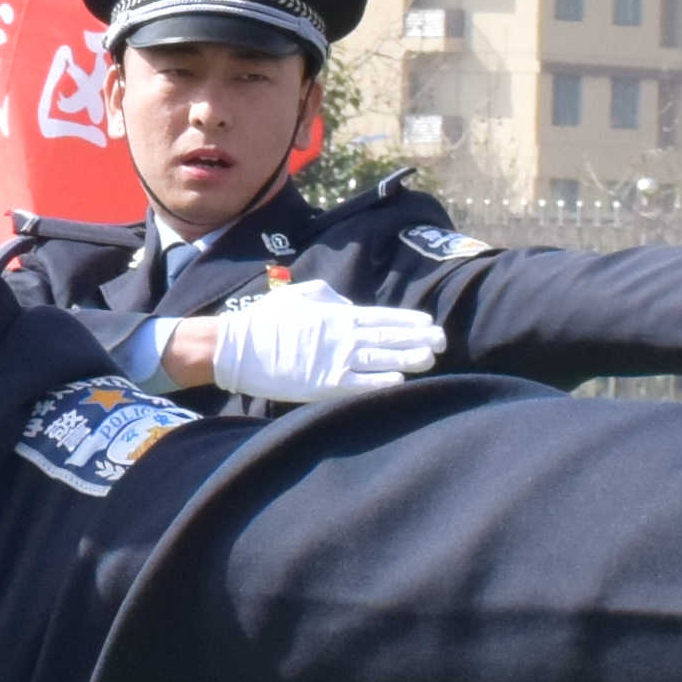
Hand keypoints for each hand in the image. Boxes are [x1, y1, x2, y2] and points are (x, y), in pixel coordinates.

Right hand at [199, 287, 444, 408]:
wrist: (238, 347)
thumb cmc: (265, 321)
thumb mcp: (297, 297)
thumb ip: (327, 297)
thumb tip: (348, 306)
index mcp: (336, 315)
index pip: (382, 317)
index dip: (408, 321)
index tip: (429, 323)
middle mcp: (342, 336)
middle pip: (388, 337)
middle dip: (418, 339)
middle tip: (443, 341)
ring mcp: (335, 360)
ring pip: (381, 359)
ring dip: (408, 359)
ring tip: (431, 359)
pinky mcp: (325, 384)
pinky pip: (361, 384)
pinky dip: (383, 382)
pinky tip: (402, 381)